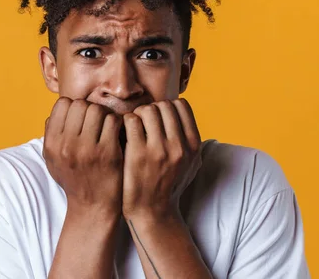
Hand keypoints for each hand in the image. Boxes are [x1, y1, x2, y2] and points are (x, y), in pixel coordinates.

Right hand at [43, 97, 123, 216]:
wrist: (92, 207)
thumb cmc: (74, 179)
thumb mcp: (52, 160)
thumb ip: (50, 136)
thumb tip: (55, 113)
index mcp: (52, 144)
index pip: (62, 104)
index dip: (73, 107)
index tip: (80, 118)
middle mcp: (67, 146)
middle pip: (80, 104)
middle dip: (90, 109)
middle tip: (96, 122)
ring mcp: (88, 149)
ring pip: (97, 110)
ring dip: (104, 115)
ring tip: (106, 127)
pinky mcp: (108, 153)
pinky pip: (113, 121)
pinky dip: (117, 123)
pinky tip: (116, 133)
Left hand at [121, 99, 202, 220]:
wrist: (152, 212)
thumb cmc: (169, 184)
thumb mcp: (191, 163)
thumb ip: (190, 139)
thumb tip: (181, 111)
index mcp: (194, 145)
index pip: (182, 105)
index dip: (168, 107)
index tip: (159, 118)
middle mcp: (179, 146)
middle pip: (164, 105)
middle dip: (151, 110)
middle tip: (143, 123)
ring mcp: (159, 150)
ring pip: (147, 109)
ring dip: (138, 115)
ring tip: (134, 127)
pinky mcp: (138, 154)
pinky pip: (131, 120)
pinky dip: (126, 123)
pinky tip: (125, 134)